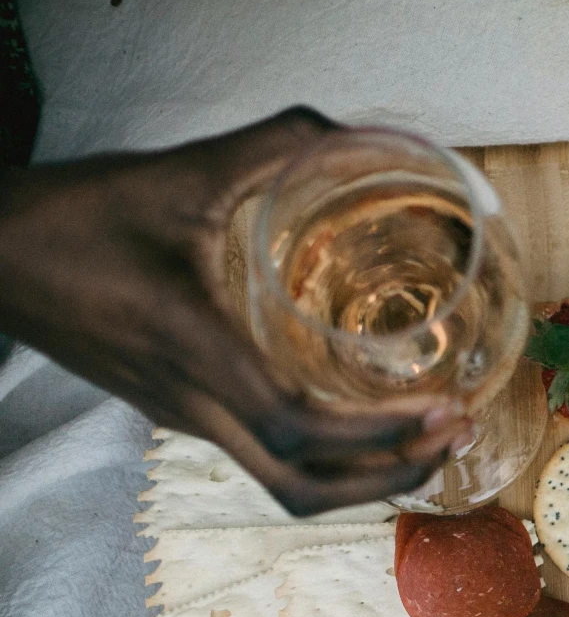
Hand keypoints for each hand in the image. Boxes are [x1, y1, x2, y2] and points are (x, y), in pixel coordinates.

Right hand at [0, 107, 476, 514]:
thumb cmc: (65, 219)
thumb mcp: (172, 174)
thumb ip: (266, 146)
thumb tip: (347, 130)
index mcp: (191, 350)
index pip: (298, 429)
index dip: (377, 435)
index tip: (440, 410)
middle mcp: (189, 401)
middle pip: (300, 487)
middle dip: (388, 476)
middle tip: (455, 435)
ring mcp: (181, 414)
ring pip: (282, 481)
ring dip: (361, 477)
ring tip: (426, 439)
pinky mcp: (174, 408)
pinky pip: (262, 455)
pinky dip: (325, 457)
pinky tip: (363, 420)